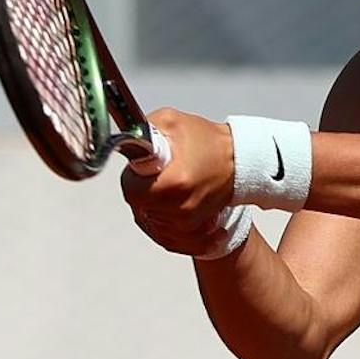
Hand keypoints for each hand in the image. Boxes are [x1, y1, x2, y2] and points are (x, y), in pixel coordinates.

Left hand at [119, 108, 233, 257]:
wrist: (240, 162)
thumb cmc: (207, 142)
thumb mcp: (171, 121)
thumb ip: (140, 130)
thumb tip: (119, 138)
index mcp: (174, 183)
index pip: (131, 191)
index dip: (133, 178)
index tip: (144, 169)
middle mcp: (181, 209)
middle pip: (139, 207)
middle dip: (142, 190)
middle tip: (159, 174)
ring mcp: (187, 224)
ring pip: (148, 222)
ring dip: (150, 206)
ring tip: (169, 187)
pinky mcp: (191, 234)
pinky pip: (164, 237)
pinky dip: (162, 223)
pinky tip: (171, 207)